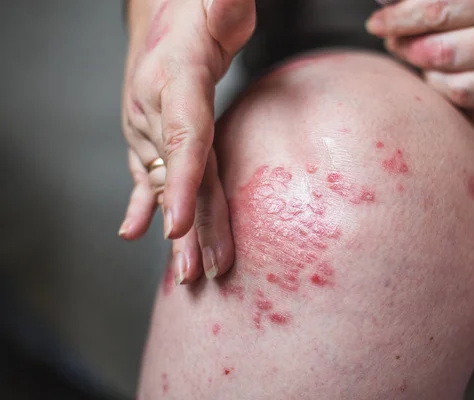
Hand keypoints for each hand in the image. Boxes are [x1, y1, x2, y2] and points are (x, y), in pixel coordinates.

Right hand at [119, 0, 254, 282]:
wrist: (163, 9)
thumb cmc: (197, 8)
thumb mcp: (216, 3)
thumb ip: (223, 6)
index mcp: (175, 79)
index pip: (182, 135)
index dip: (180, 181)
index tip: (177, 227)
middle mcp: (154, 107)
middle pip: (179, 173)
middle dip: (190, 226)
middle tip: (201, 271)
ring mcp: (147, 122)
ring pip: (167, 182)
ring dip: (178, 230)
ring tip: (188, 272)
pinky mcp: (149, 132)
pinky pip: (147, 173)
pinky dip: (143, 204)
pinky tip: (135, 233)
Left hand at [366, 0, 473, 119]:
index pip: (442, 8)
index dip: (401, 17)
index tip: (377, 21)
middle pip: (444, 52)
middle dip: (407, 49)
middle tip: (391, 42)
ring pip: (457, 87)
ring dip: (426, 76)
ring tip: (418, 59)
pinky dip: (450, 98)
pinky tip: (441, 80)